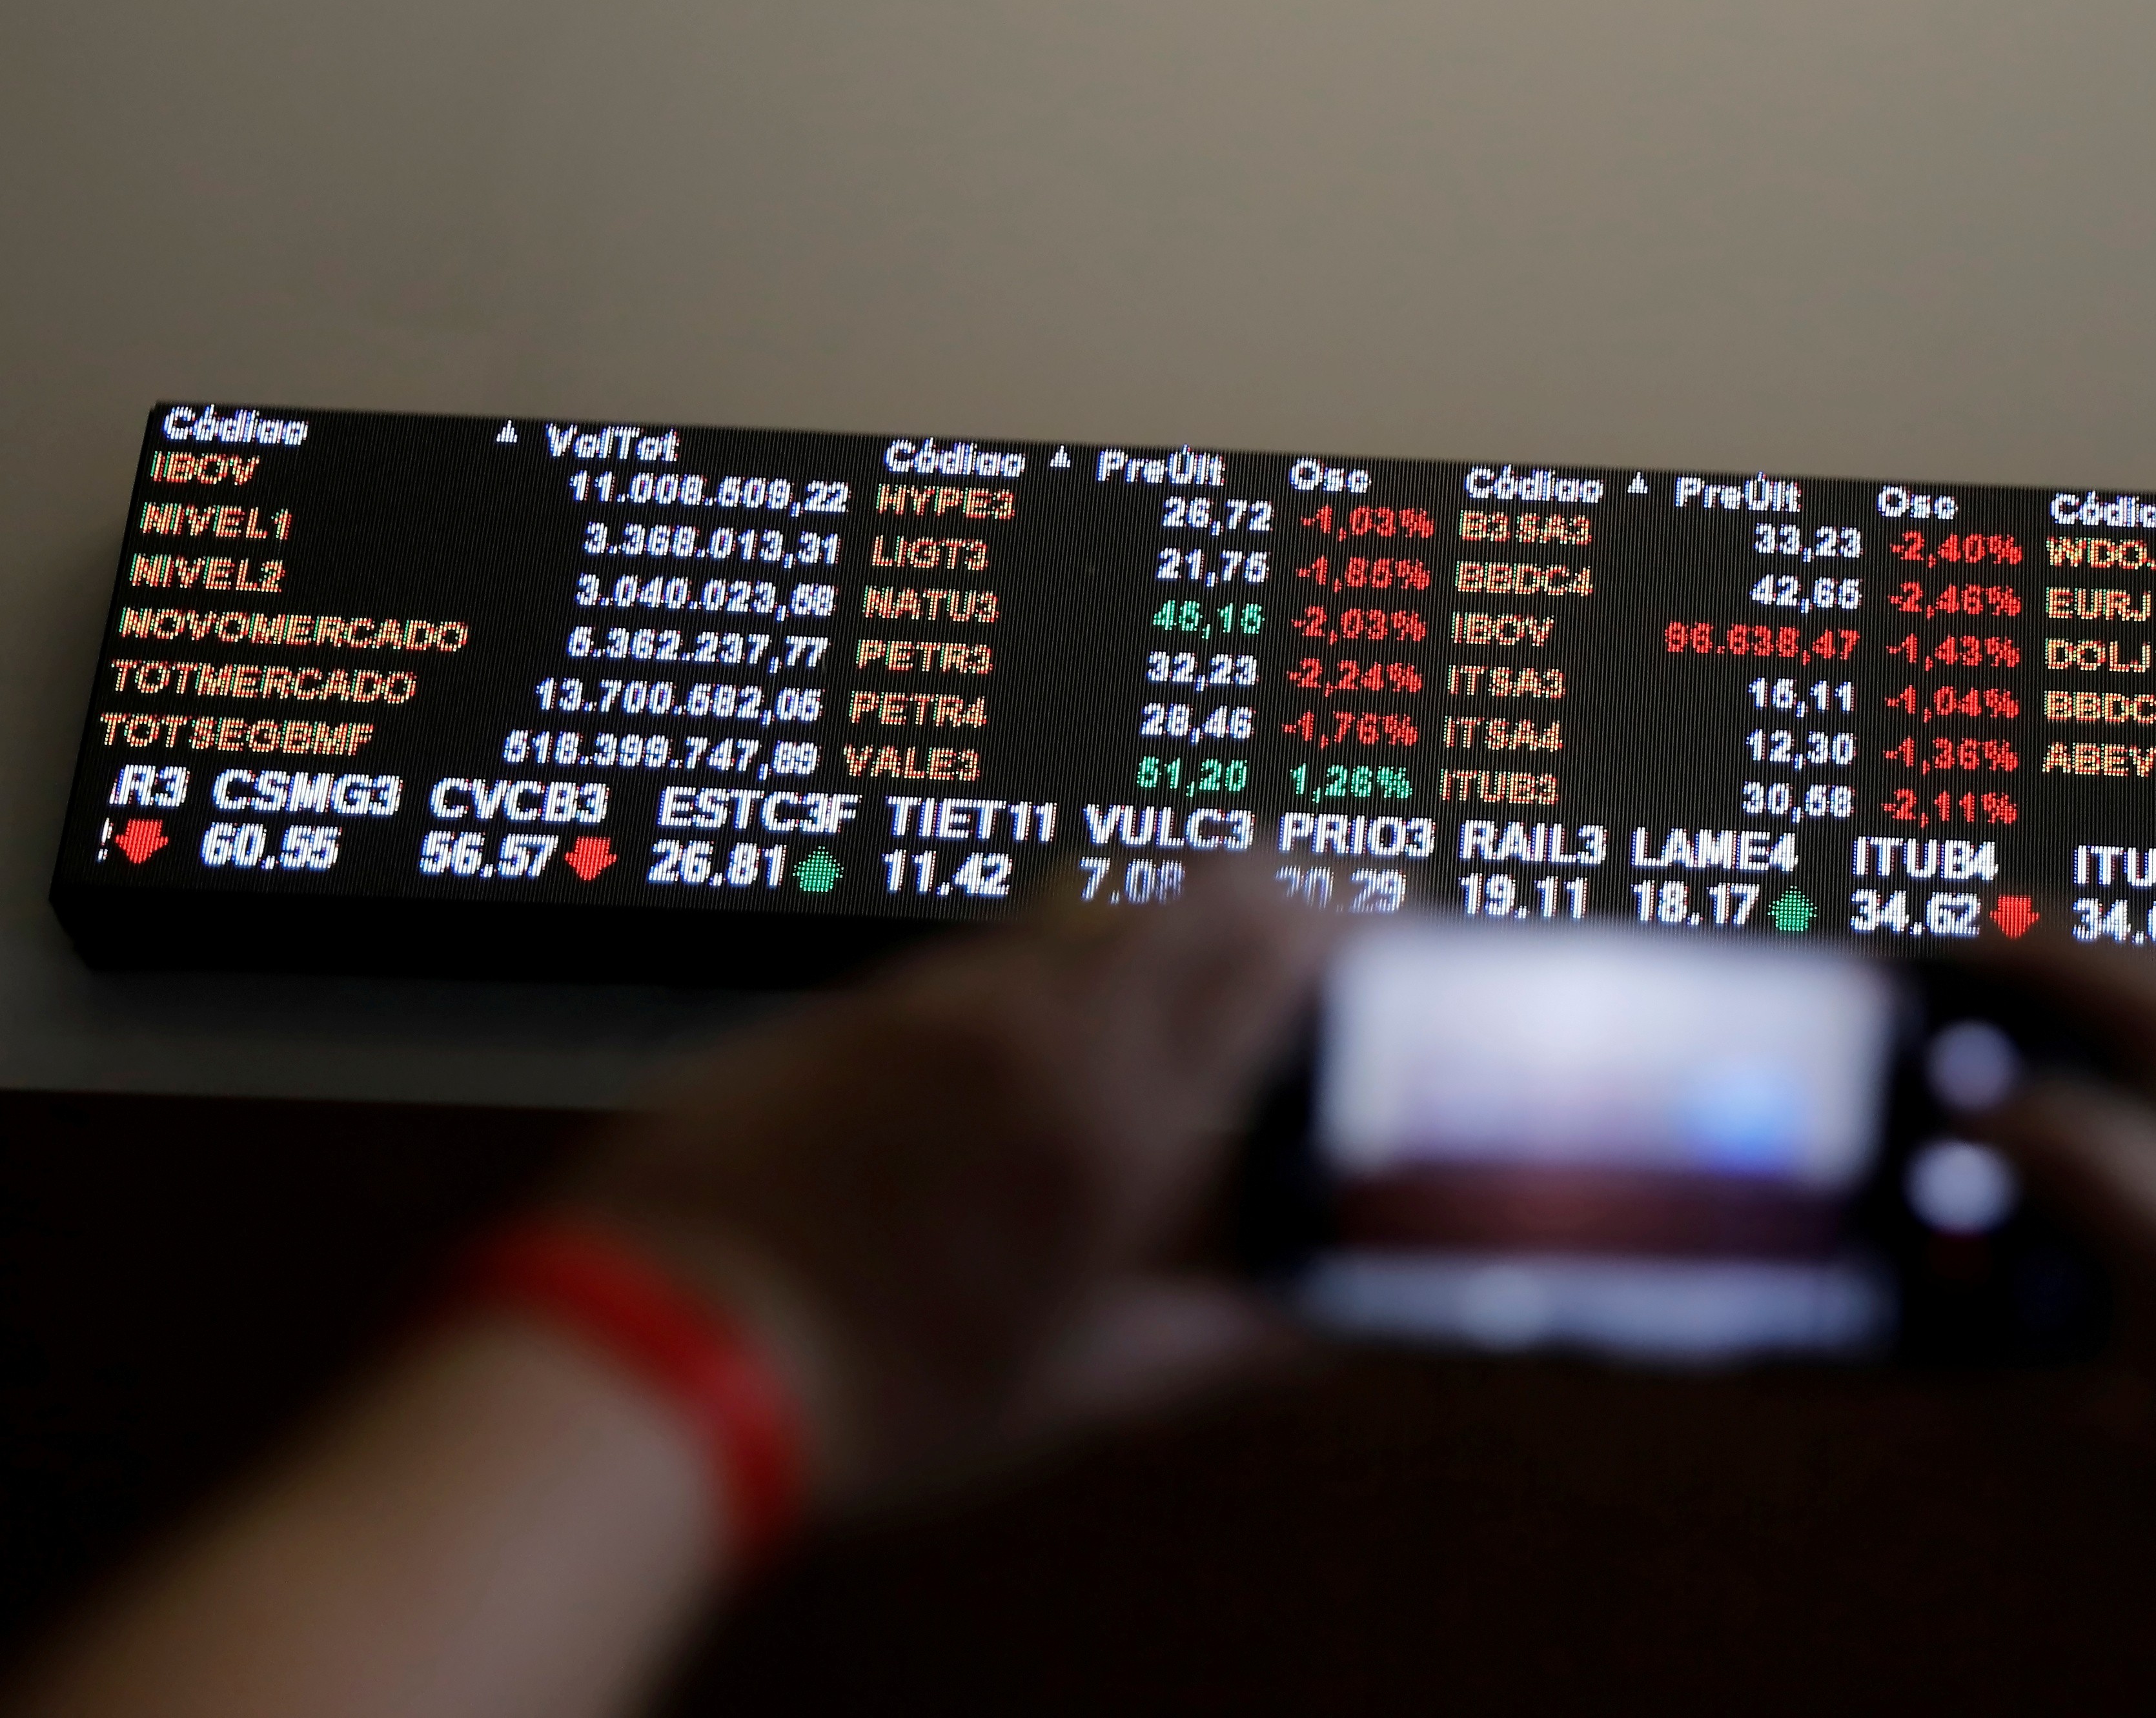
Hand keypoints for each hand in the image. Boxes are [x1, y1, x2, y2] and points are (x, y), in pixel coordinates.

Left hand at [559, 863, 1332, 1506]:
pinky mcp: (846, 1008)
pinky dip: (1032, 993)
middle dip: (1272, 893)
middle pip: (1197, 880)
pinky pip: (976, 965)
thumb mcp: (1078, 1389)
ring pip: (1083, 911)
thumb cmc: (868, 1391)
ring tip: (1150, 1032)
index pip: (1275, 942)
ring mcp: (930, 1000)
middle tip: (1302, 940)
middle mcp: (1033, 1023)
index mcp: (1115, 1113)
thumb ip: (1224, 1343)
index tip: (1383, 930)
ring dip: (1146, 944)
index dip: (1349, 917)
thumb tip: (1319, 1326)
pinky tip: (1008, 1085)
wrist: (654, 1356)